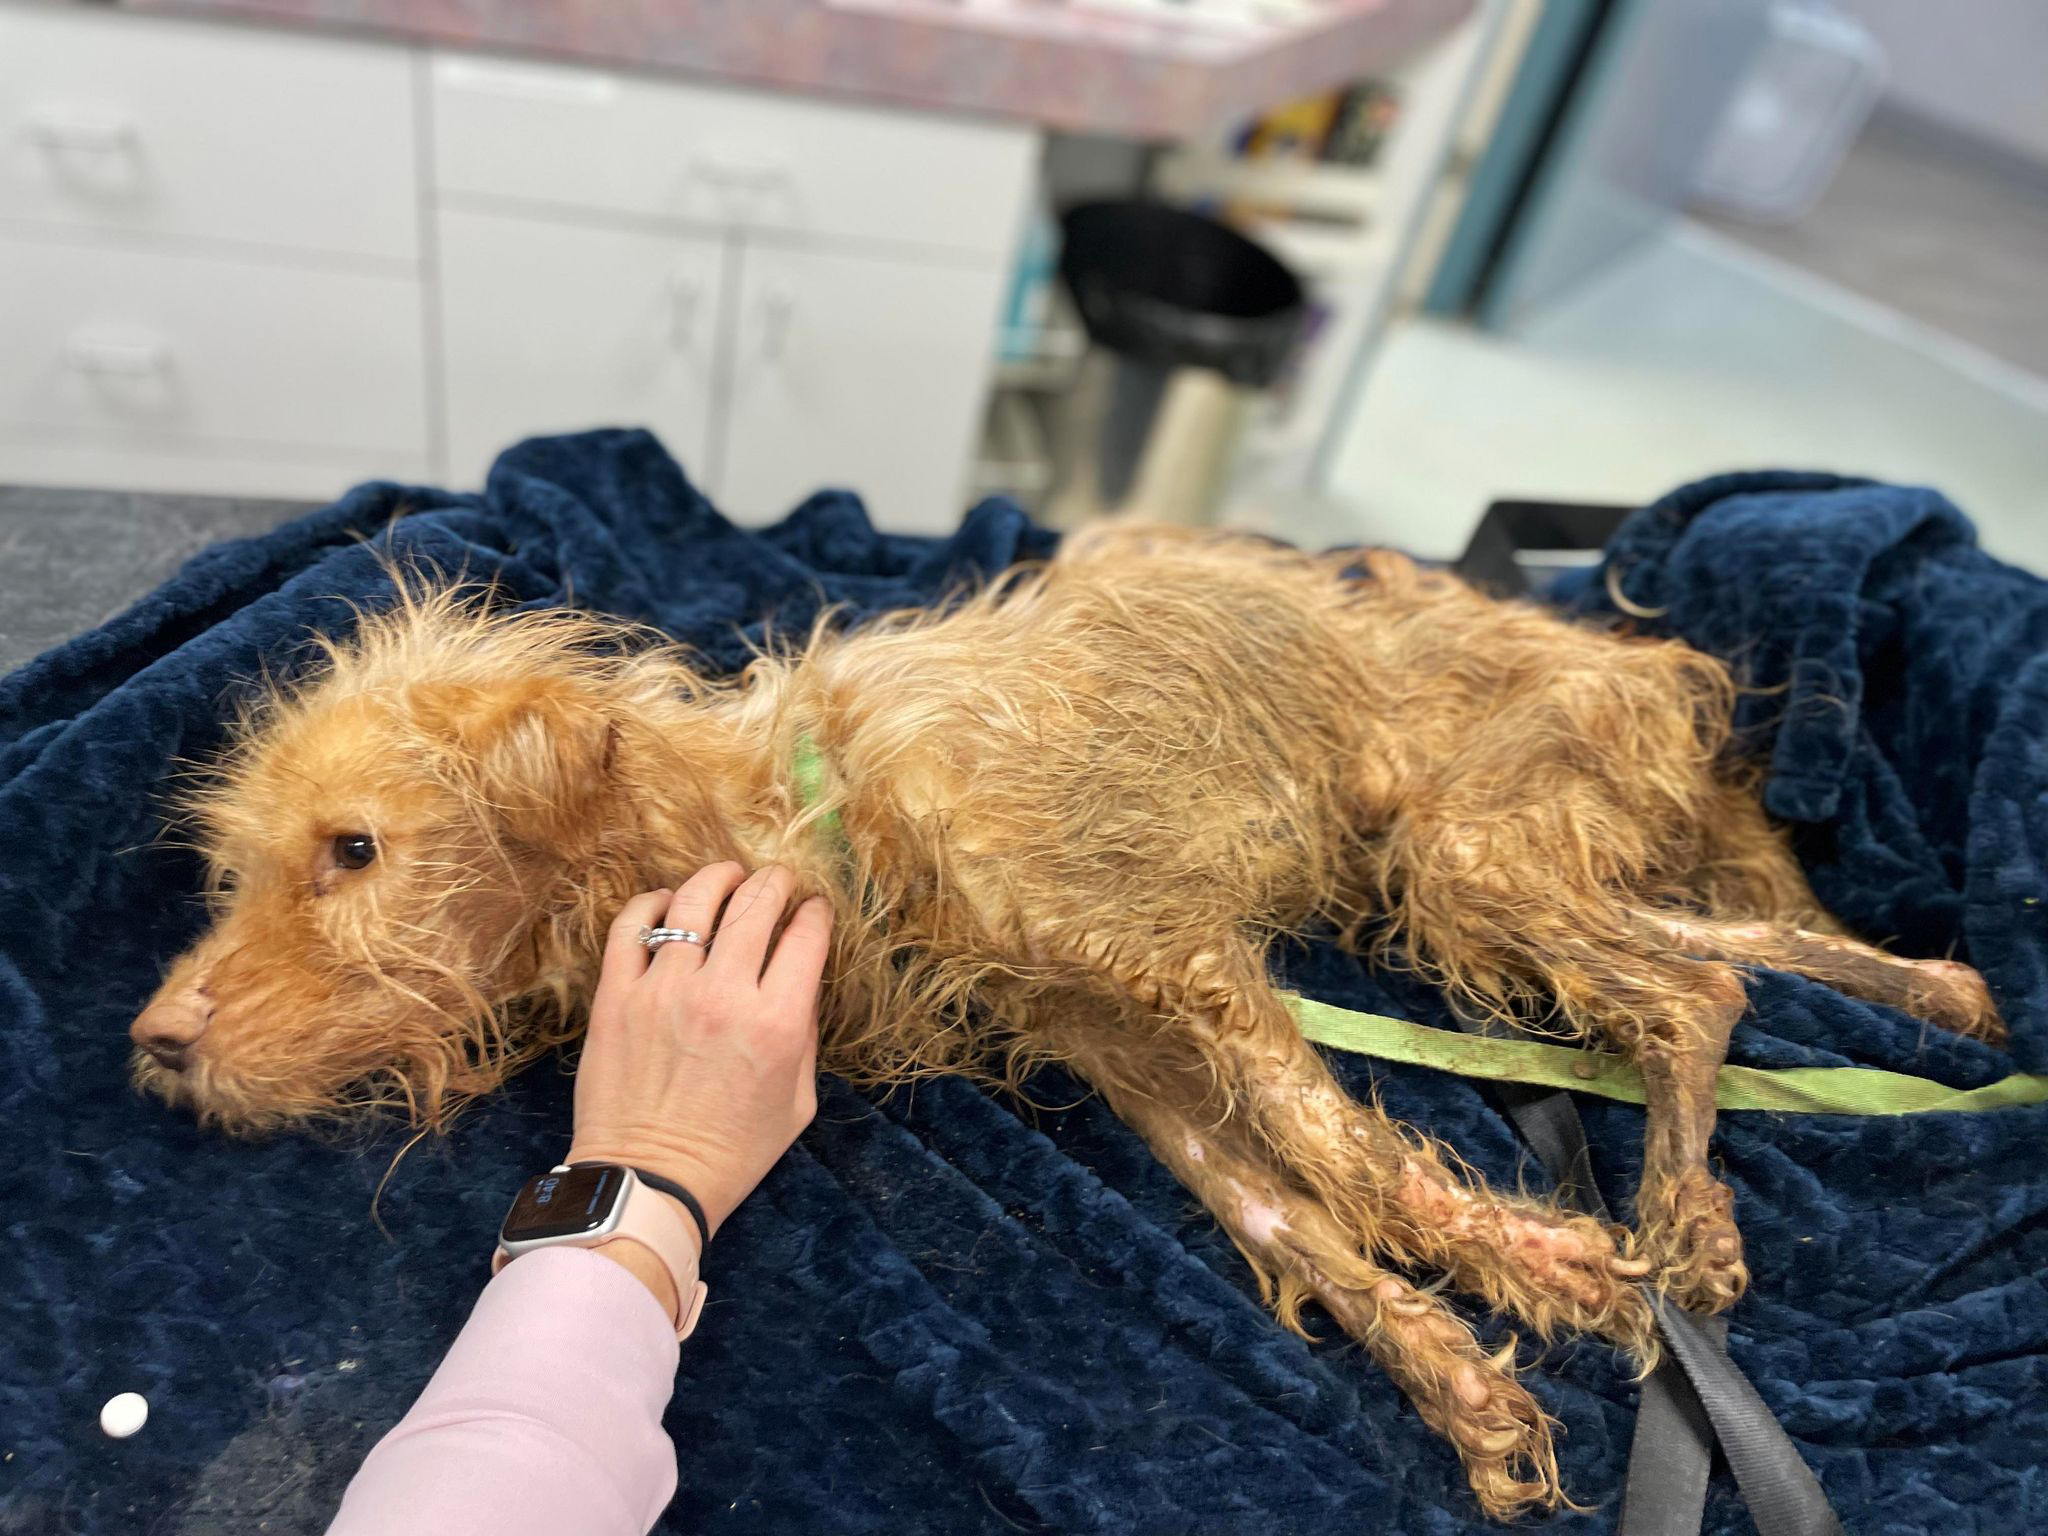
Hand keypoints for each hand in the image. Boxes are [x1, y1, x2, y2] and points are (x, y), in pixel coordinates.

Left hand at [568, 864, 830, 1246]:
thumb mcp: (797, 1101)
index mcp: (777, 1023)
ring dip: (720, 877)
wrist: (649, 1181)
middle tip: (778, 882)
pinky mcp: (617, 996)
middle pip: (757, 905)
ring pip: (696, 901)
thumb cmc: (731, 1151)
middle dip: (776, 883)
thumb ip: (805, 1034)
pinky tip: (668, 902)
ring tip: (728, 875)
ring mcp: (665, 990)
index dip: (816, 913)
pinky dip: (653, 902)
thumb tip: (799, 979)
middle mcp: (724, 995)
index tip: (813, 910)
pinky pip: (631, 925)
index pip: (806, 936)